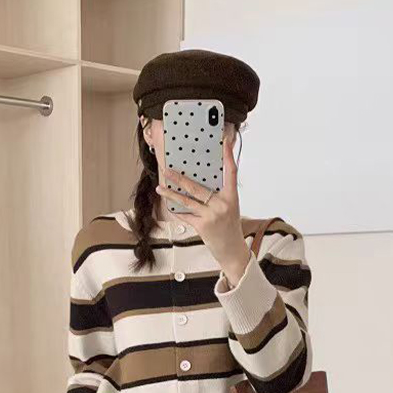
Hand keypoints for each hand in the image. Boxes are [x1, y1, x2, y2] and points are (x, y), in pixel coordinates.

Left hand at [155, 134, 250, 285]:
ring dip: (171, 194)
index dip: (228, 155)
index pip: (231, 171)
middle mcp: (222, 204)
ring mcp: (212, 215)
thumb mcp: (230, 208)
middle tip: (167, 169)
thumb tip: (203, 180)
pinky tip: (168, 204)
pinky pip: (185, 215)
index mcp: (231, 196)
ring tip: (160, 187)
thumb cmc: (229, 227)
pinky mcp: (203, 226)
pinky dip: (176, 210)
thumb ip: (220, 194)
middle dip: (180, 178)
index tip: (223, 141)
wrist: (232, 250)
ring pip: (187, 201)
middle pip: (197, 187)